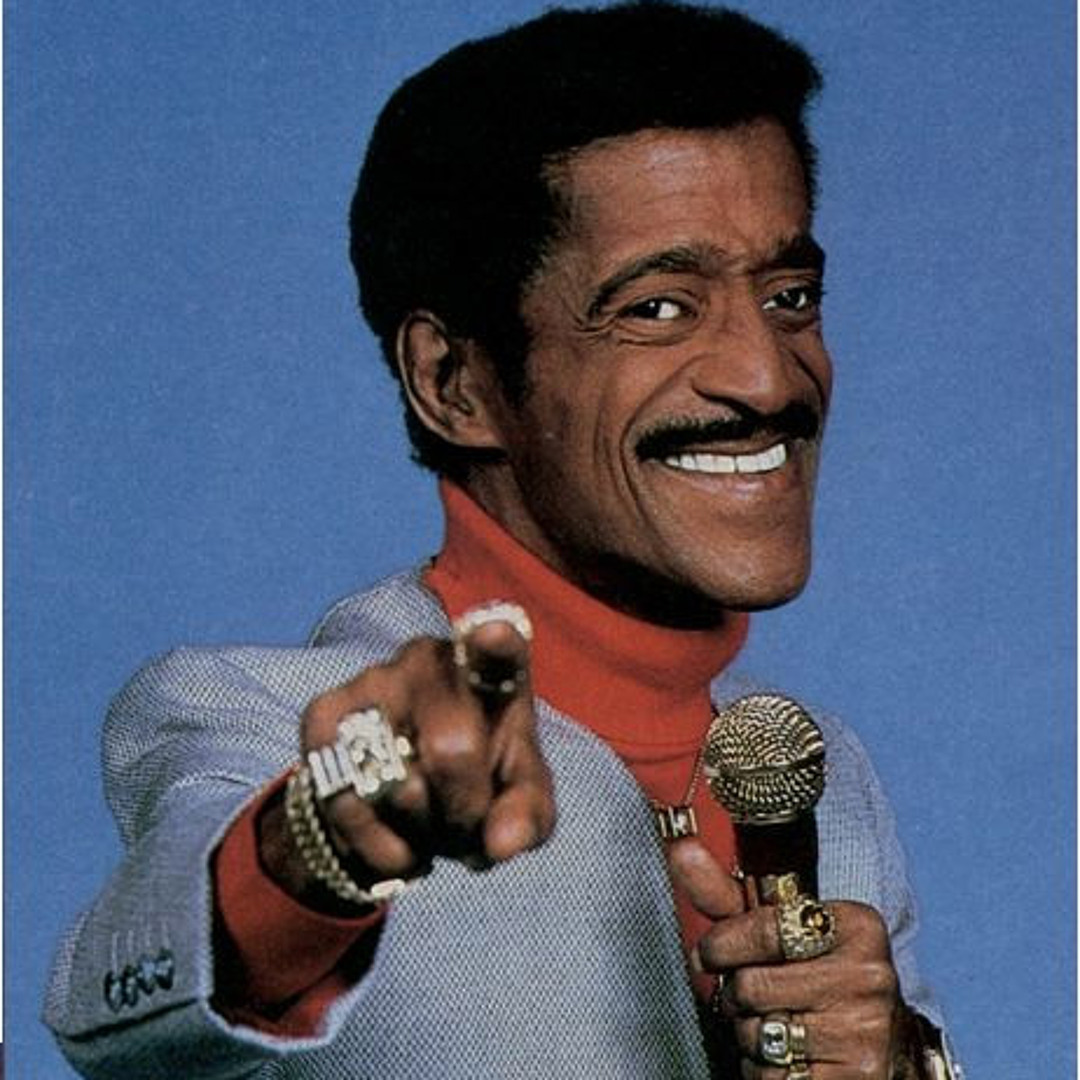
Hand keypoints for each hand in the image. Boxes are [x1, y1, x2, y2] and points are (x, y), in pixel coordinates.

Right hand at [261, 609, 554, 909]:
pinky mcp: (322, 716)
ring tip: (426, 820)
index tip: (492, 634)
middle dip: (465, 810)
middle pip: (453, 751)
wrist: (403, 793)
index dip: (495, 643)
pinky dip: (374, 845)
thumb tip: (502, 844)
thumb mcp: (519, 798)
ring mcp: (371, 680)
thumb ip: (527, 816)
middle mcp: (429, 660)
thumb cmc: (481, 778)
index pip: (497, 650)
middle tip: (465, 821)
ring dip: (418, 833)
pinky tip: (389, 834)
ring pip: (397, 787)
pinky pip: (346, 804)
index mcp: (490, 669)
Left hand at [668, 839, 900, 1079]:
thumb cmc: (817, 978)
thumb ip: (725, 893)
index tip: (710, 954)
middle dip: (735, 996)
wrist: (886, 1051)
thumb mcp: (783, 930)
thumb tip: (679, 845)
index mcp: (856, 926)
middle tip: (750, 997)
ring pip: (759, 1036)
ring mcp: (864, 1033)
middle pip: (752, 986)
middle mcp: (868, 976)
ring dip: (749, 1036)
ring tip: (776, 1026)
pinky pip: (775, 1078)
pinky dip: (765, 1074)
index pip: (763, 929)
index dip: (722, 946)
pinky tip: (788, 1061)